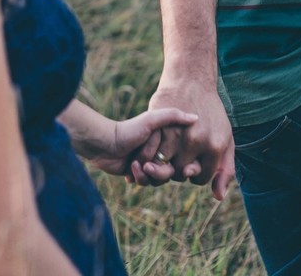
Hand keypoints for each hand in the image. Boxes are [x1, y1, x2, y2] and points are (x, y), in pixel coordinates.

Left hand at [83, 107, 197, 177]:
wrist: (105, 142)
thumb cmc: (129, 129)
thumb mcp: (151, 119)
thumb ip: (173, 116)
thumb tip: (196, 118)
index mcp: (168, 141)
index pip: (185, 158)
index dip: (185, 165)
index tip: (183, 168)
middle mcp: (161, 153)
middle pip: (172, 172)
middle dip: (160, 171)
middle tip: (148, 166)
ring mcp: (150, 164)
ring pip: (159, 180)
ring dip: (147, 175)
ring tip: (135, 164)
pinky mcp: (139, 173)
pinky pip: (146, 183)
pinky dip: (138, 176)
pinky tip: (130, 168)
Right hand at [138, 79, 233, 199]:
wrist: (192, 81)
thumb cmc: (212, 113)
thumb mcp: (226, 139)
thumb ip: (225, 169)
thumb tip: (218, 197)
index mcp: (214, 146)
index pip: (200, 179)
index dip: (196, 173)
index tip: (194, 162)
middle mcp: (195, 142)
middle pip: (179, 174)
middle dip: (178, 169)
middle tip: (179, 156)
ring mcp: (175, 133)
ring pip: (162, 166)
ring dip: (161, 164)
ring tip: (165, 153)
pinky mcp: (157, 125)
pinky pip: (149, 154)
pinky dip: (148, 155)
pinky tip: (154, 148)